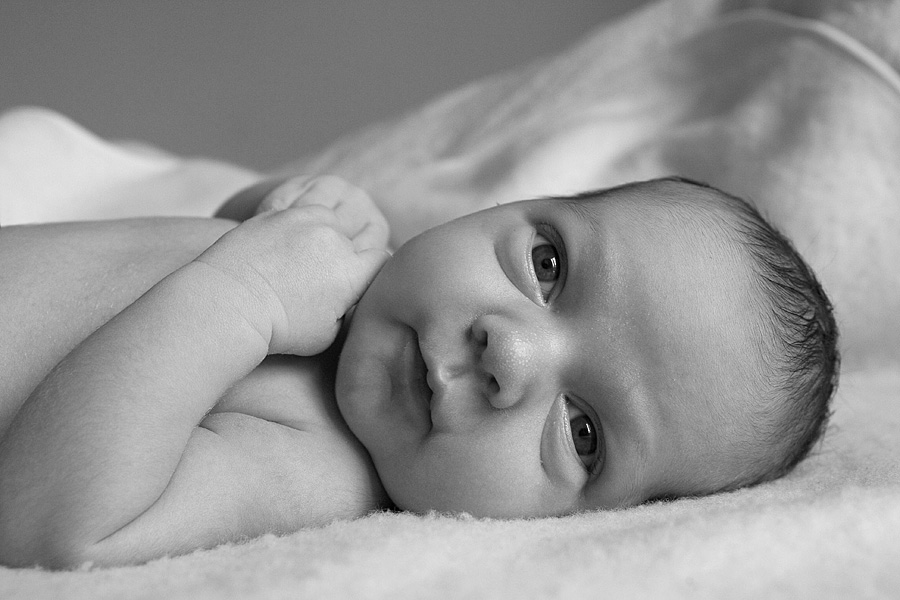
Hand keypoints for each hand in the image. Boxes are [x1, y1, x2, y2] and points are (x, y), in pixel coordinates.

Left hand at [196, 177, 390, 355]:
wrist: (227, 305)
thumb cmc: (278, 329)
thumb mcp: (328, 334)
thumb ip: (349, 310)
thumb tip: (354, 296)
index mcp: (351, 273)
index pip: (380, 260)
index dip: (371, 271)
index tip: (357, 282)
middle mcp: (333, 240)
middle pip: (355, 237)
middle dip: (346, 252)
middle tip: (324, 274)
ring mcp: (305, 219)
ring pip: (330, 216)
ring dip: (324, 230)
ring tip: (304, 255)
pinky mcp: (279, 210)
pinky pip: (301, 203)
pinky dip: (299, 217)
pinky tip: (290, 236)